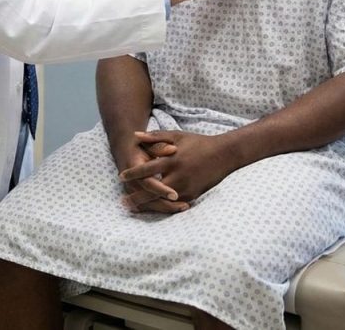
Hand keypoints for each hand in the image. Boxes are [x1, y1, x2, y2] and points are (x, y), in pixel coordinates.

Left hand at [118, 130, 244, 205]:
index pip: (147, 169)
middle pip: (152, 190)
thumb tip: (135, 136)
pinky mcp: (193, 195)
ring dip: (148, 205)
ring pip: (163, 201)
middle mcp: (178, 176)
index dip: (133, 174)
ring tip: (134, 208)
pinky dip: (163, 207)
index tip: (121, 176)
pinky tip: (152, 209)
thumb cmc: (197, 143)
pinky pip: (175, 204)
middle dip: (137, 197)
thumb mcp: (176, 136)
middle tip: (123, 201)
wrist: (223, 154)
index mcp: (172, 160)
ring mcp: (186, 187)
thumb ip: (155, 137)